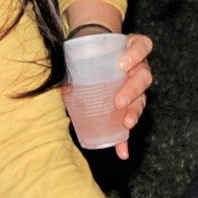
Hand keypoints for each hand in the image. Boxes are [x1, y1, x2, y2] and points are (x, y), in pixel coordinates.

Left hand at [60, 31, 154, 156]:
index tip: (122, 64)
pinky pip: (129, 124)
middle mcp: (138, 68)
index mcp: (130, 50)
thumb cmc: (89, 57)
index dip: (136, 54)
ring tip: (126, 123)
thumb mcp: (84, 55)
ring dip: (134, 113)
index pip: (142, 46)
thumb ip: (75, 63)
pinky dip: (125, 140)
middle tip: (119, 102)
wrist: (89, 64)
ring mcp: (136, 89)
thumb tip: (54, 79)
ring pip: (142, 99)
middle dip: (132, 91)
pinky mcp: (128, 109)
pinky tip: (122, 151)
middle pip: (143, 77)